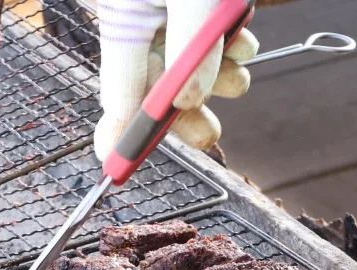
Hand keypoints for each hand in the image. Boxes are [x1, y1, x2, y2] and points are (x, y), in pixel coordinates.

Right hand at [91, 0, 258, 160]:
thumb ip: (189, 45)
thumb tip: (188, 101)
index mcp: (126, 19)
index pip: (118, 88)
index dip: (119, 131)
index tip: (114, 166)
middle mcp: (144, 20)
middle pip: (155, 85)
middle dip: (184, 114)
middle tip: (208, 134)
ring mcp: (172, 12)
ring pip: (191, 65)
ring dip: (219, 82)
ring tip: (238, 79)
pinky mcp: (201, 5)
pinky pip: (215, 39)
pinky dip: (233, 49)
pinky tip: (242, 39)